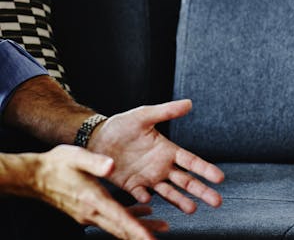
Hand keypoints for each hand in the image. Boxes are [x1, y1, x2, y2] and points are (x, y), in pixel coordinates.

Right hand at [28, 145, 166, 239]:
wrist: (35, 176)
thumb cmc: (57, 165)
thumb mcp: (77, 156)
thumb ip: (95, 162)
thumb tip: (111, 166)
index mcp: (93, 200)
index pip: (120, 219)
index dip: (137, 230)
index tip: (150, 239)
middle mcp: (91, 212)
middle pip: (122, 227)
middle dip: (144, 232)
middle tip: (163, 232)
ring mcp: (89, 214)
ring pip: (119, 225)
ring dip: (139, 227)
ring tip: (160, 226)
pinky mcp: (88, 211)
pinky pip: (112, 218)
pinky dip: (128, 218)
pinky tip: (142, 212)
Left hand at [88, 99, 224, 213]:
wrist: (95, 138)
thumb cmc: (122, 125)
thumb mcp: (144, 115)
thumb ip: (167, 111)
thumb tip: (189, 103)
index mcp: (167, 150)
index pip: (191, 161)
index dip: (205, 170)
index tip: (220, 178)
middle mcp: (161, 166)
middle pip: (186, 181)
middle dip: (202, 191)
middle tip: (217, 202)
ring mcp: (147, 177)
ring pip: (168, 192)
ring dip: (180, 201)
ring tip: (193, 210)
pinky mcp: (130, 185)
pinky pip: (141, 194)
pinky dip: (145, 198)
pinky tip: (150, 200)